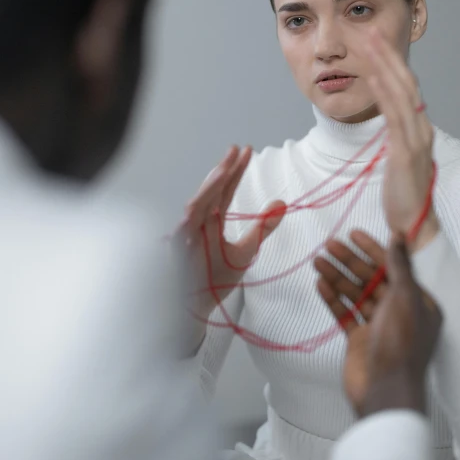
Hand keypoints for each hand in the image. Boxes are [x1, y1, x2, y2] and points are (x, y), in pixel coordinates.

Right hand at [177, 146, 284, 323]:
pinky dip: (186, 222)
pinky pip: (180, 236)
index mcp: (212, 220)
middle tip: (237, 150)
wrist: (195, 309)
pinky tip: (193, 209)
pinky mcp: (177, 254)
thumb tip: (282, 203)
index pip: (224, 190)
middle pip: (210, 192)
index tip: (247, 150)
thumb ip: (262, 227)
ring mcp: (186, 237)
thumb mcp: (246, 251)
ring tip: (223, 170)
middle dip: (222, 171)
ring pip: (194, 207)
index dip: (235, 171)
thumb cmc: (213, 280)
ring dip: (208, 189)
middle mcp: (198, 224)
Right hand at [315, 233, 441, 416]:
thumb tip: (399, 235)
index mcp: (417, 302)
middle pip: (370, 278)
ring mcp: (378, 326)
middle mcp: (399, 312)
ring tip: (318, 261)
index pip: (392, 267)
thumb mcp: (404, 299)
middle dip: (349, 261)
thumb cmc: (400, 346)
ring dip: (337, 277)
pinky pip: (345, 313)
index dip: (372, 248)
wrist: (384, 391)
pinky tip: (320, 285)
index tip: (353, 234)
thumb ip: (399, 265)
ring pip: (355, 294)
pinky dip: (333, 299)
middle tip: (328, 245)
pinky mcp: (360, 340)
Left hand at [365, 29, 438, 250]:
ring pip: (402, 93)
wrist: (412, 225)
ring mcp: (416, 140)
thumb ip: (395, 137)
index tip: (374, 43)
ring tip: (369, 44)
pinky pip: (396, 116)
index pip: (405, 89)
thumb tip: (389, 121)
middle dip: (387, 56)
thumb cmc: (402, 194)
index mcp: (417, 129)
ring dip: (384, 66)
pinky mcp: (406, 153)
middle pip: (405, 83)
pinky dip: (386, 94)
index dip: (391, 64)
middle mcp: (420, 129)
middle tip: (370, 31)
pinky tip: (375, 76)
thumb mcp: (397, 159)